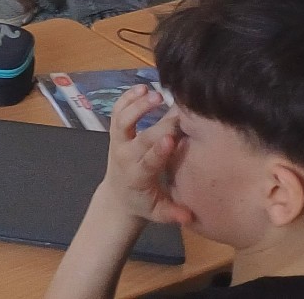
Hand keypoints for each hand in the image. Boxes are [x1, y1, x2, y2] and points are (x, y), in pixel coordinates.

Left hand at [99, 87, 193, 225]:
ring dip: (138, 105)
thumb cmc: (144, 203)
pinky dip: (126, 98)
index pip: (148, 161)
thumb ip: (173, 213)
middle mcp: (125, 156)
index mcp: (138, 176)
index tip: (172, 138)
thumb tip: (189, 216)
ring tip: (156, 94)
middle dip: (159, 124)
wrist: (117, 195)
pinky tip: (142, 87)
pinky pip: (117, 111)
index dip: (159, 150)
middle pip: (142, 137)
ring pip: (123, 119)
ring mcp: (118, 141)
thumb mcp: (158, 213)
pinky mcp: (115, 132)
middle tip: (179, 111)